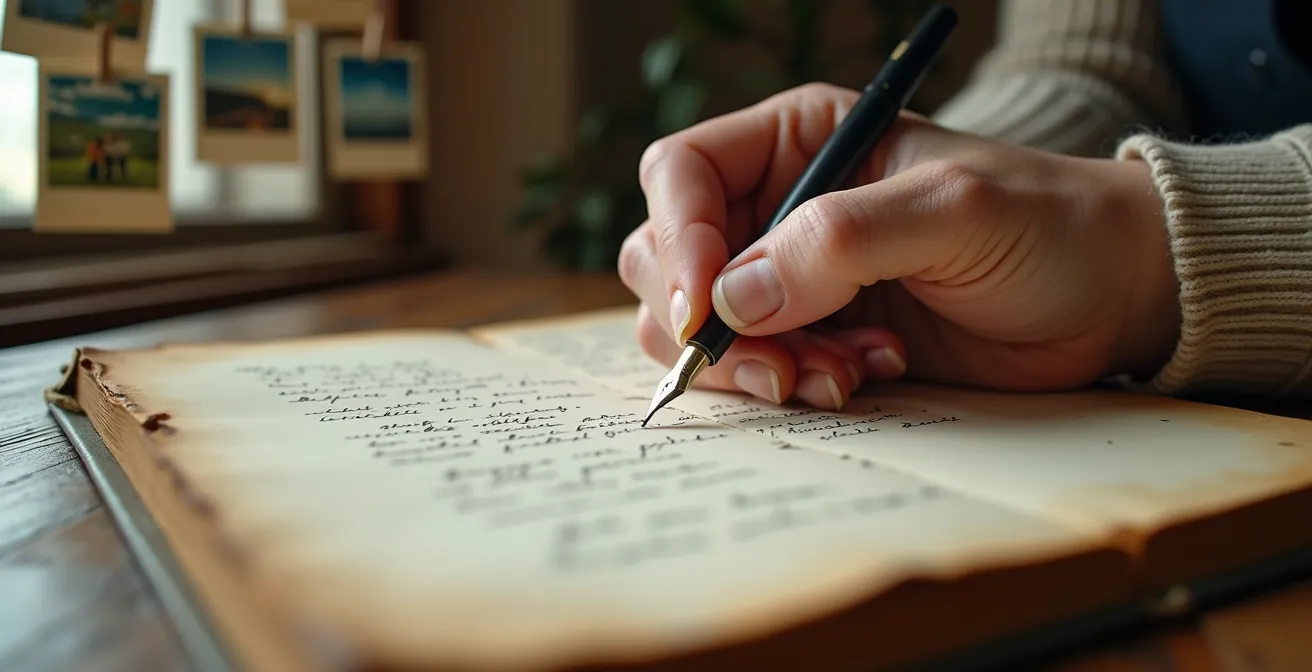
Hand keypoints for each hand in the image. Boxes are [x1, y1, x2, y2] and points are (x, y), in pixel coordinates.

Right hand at [619, 82, 1181, 408]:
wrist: (1108, 296)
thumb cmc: (1045, 223)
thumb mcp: (952, 210)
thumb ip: (842, 241)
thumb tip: (733, 298)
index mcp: (797, 142)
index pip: (682, 175)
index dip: (678, 238)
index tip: (708, 306)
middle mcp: (776, 207)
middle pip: (666, 258)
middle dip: (712, 321)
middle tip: (785, 361)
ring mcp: (788, 280)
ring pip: (700, 327)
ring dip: (754, 364)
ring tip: (843, 372)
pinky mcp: (811, 339)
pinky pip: (750, 371)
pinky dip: (788, 385)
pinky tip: (863, 375)